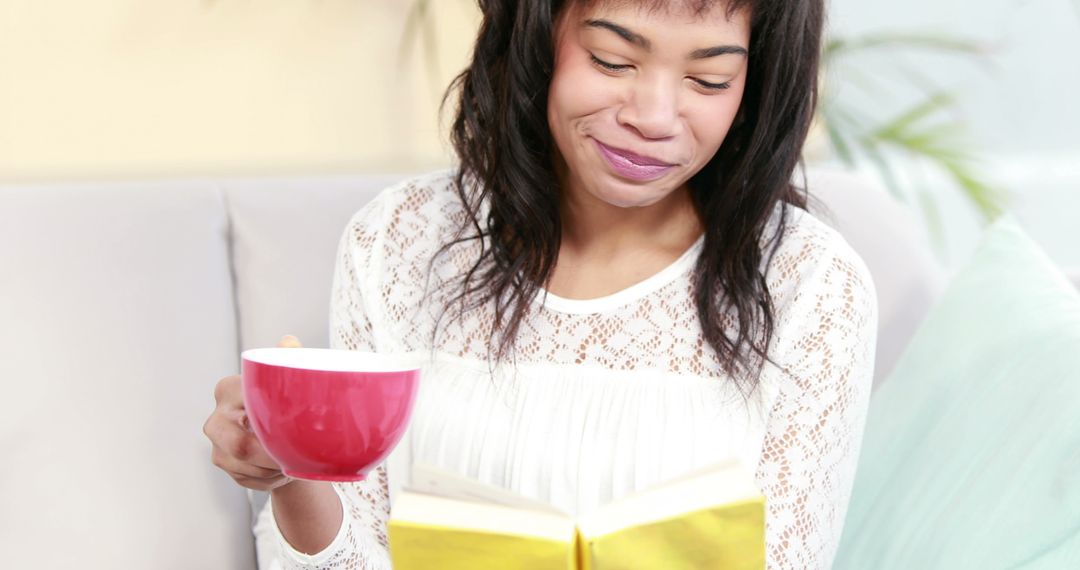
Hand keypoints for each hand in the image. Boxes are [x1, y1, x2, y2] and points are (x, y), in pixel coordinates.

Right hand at [203, 334, 302, 490]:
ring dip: (273, 467)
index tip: (292, 428)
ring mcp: (216, 443)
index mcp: (228, 390)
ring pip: (244, 465)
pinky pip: (246, 477)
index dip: (271, 425)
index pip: (244, 406)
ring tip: (291, 460)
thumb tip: (289, 341)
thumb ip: (288, 359)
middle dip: (272, 456)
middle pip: (239, 445)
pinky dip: (268, 477)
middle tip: (296, 455)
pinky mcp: (222, 463)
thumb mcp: (289, 380)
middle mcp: (216, 417)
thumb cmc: (285, 404)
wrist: (283, 435)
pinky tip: (280, 468)